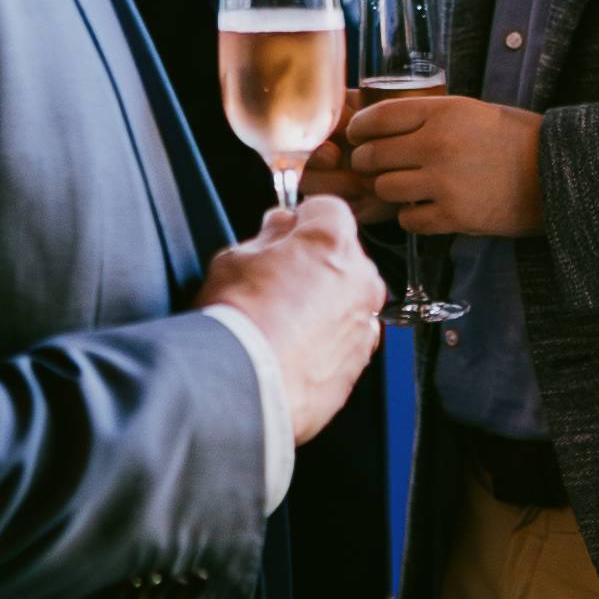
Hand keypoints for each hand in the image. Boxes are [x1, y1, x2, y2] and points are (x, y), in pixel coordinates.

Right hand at [199, 197, 381, 440]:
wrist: (244, 389)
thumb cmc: (238, 323)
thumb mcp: (234, 258)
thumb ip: (267, 236)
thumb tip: (279, 227)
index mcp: (332, 242)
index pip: (327, 208)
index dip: (301, 219)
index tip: (284, 231)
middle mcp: (360, 280)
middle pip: (343, 256)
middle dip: (316, 263)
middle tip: (275, 280)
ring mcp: (364, 325)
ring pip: (348, 300)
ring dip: (324, 304)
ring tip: (281, 322)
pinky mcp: (358, 364)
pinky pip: (346, 340)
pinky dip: (326, 342)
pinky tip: (291, 350)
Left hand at [331, 89, 542, 238]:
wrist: (556, 174)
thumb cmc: (516, 139)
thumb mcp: (472, 112)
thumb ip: (430, 117)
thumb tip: (386, 127)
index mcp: (443, 112)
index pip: (378, 117)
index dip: (360, 128)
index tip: (357, 136)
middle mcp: (438, 145)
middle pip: (373, 155)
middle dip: (368, 162)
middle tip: (375, 166)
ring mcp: (444, 182)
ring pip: (384, 188)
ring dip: (389, 190)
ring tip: (405, 187)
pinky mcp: (454, 216)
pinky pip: (408, 219)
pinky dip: (411, 216)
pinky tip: (425, 209)